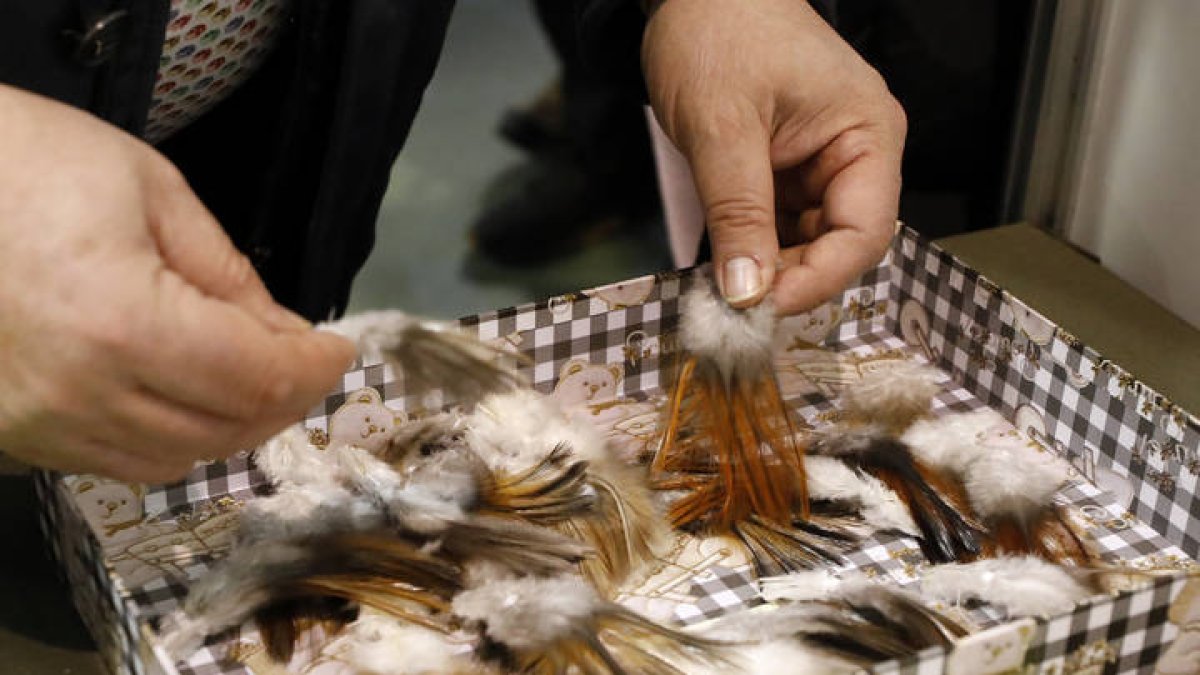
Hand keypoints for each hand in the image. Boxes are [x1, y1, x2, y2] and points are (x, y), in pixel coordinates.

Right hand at [0, 85, 354, 482]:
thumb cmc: (22, 159)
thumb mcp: (149, 190)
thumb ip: (227, 275)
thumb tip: (282, 335)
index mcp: (121, 325)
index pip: (257, 378)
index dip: (314, 369)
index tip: (340, 349)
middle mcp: (78, 396)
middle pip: (224, 431)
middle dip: (284, 398)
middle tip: (306, 362)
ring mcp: (37, 426)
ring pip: (174, 460)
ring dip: (232, 426)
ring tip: (256, 379)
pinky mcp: (12, 435)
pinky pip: (115, 459)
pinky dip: (171, 437)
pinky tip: (187, 396)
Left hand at [643, 0, 905, 313]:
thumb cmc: (718, 32)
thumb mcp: (721, 127)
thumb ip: (738, 213)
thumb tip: (747, 294)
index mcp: (867, 134)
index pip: (864, 232)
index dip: (818, 279)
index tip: (762, 308)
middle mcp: (856, 154)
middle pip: (839, 246)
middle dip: (790, 279)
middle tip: (733, 306)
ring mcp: (822, 164)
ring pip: (807, 244)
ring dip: (768, 270)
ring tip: (720, 288)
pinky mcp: (789, 171)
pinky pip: (780, 227)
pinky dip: (752, 249)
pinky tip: (722, 264)